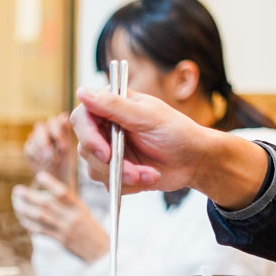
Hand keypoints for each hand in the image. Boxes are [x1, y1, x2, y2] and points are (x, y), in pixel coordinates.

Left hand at [12, 171, 108, 261]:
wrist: (101, 251)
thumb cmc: (91, 228)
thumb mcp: (83, 212)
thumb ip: (68, 203)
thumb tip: (48, 192)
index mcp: (79, 207)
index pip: (64, 193)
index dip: (51, 184)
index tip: (39, 176)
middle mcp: (72, 217)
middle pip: (48, 204)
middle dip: (30, 196)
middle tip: (17, 190)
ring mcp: (65, 229)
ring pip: (42, 217)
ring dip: (26, 210)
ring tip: (16, 204)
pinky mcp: (61, 240)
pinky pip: (42, 231)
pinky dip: (31, 225)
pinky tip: (23, 220)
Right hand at [23, 112, 75, 179]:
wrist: (57, 178)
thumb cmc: (66, 162)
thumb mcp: (68, 147)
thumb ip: (65, 131)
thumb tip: (63, 115)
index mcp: (57, 126)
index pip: (53, 122)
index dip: (57, 133)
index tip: (63, 148)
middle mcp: (45, 129)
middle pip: (39, 127)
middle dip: (45, 142)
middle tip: (51, 155)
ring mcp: (35, 138)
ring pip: (33, 138)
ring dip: (42, 151)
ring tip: (51, 162)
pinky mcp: (29, 147)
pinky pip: (28, 148)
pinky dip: (36, 157)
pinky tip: (43, 163)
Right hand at [70, 87, 269, 208]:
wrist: (195, 160)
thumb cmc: (176, 131)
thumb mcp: (146, 116)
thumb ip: (114, 105)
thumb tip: (81, 91)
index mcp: (112, 108)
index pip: (82, 117)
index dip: (88, 136)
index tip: (105, 152)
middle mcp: (107, 129)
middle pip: (86, 148)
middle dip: (110, 164)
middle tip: (132, 171)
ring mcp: (111, 152)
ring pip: (95, 170)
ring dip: (123, 176)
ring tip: (149, 173)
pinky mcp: (116, 171)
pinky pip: (109, 183)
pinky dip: (130, 184)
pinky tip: (149, 177)